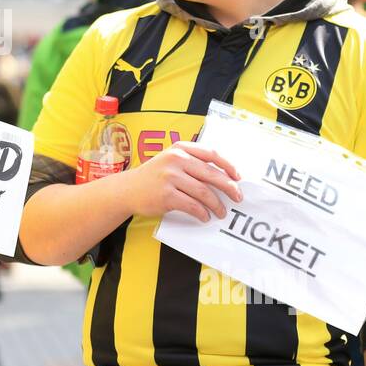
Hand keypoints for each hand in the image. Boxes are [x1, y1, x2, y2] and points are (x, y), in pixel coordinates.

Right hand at [120, 141, 242, 221]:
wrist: (127, 190)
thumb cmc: (153, 177)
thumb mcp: (170, 160)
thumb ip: (192, 162)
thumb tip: (223, 175)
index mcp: (180, 149)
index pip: (211, 154)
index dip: (228, 166)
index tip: (238, 177)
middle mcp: (176, 160)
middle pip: (212, 174)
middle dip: (229, 187)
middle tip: (238, 197)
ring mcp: (170, 177)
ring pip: (204, 192)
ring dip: (216, 204)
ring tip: (221, 212)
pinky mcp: (166, 195)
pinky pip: (192, 205)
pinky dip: (202, 213)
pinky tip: (205, 216)